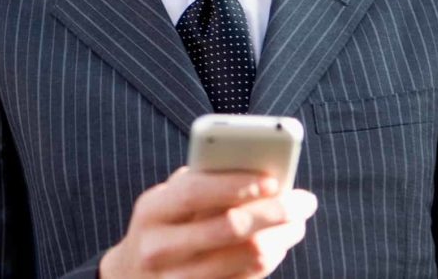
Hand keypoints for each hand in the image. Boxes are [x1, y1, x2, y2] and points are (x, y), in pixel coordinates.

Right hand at [98, 167, 317, 278]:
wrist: (132, 277)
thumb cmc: (161, 227)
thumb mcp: (165, 201)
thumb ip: (200, 183)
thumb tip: (256, 169)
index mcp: (151, 211)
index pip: (195, 193)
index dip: (237, 184)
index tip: (273, 179)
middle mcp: (160, 248)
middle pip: (230, 227)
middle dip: (276, 211)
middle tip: (304, 201)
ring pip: (248, 258)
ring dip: (283, 237)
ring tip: (297, 222)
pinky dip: (272, 259)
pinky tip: (279, 244)